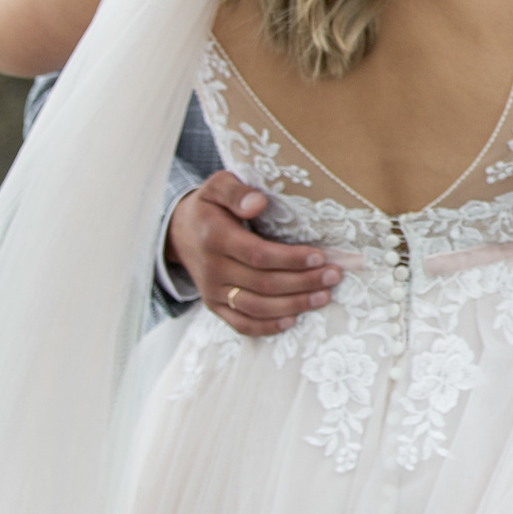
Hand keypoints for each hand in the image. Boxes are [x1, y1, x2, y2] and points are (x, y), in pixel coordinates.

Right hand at [169, 171, 340, 337]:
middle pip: (263, 284)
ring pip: (256, 307)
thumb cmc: (209, 206)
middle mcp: (213, 269)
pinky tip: (293, 320)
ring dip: (293, 304)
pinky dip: (267, 326)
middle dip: (303, 282)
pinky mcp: (214, 305)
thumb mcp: (217, 187)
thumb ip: (236, 192)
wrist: (179, 233)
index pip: (258, 255)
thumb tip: (258, 203)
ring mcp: (212, 291)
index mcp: (216, 238)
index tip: (320, 256)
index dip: (291, 259)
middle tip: (334, 275)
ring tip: (325, 296)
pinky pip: (240, 323)